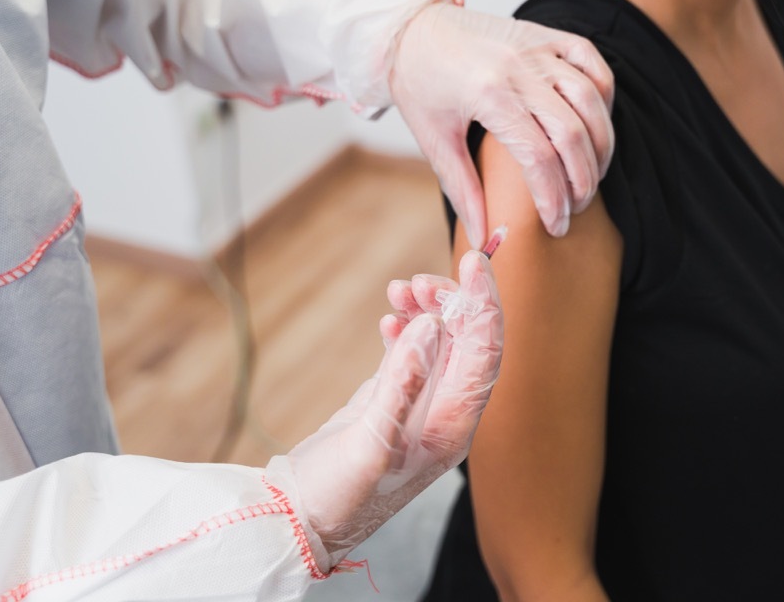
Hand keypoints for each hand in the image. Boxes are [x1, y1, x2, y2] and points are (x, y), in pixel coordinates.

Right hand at [277, 250, 502, 567]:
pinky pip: (411, 353)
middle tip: (418, 280)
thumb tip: (428, 327)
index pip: (485, 352)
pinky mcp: (392, 401)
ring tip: (399, 289)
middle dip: (451, 303)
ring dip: (426, 311)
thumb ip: (402, 385)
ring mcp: (420, 406)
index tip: (473, 263)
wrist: (298, 521)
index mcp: (454, 426)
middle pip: (467, 342)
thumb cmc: (339, 496)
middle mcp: (445, 413)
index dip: (484, 305)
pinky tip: (389, 318)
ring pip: (439, 343)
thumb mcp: (372, 443)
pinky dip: (404, 329)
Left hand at [390, 2, 614, 247]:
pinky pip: (591, 60)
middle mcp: (519, 67)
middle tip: (577, 207)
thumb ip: (463, 189)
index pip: (539, 158)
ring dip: (601, 143)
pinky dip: (603, 94)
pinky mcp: (545, 34)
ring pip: (591, 99)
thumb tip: (483, 237)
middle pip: (573, 133)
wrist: (411, 27)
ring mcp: (536, 47)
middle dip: (583, 180)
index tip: (557, 225)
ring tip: (592, 174)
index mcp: (489, 94)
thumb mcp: (434, 140)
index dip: (554, 198)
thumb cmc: (420, 83)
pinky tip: (595, 124)